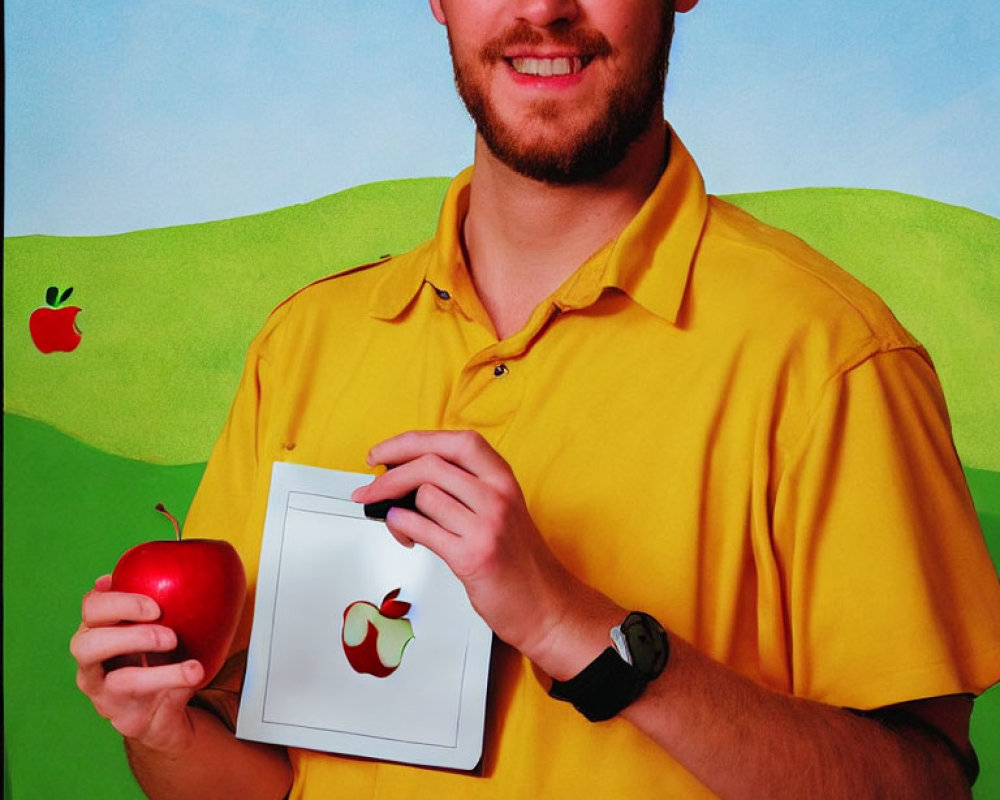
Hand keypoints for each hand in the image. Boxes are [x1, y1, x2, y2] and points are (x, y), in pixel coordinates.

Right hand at [70, 575, 204, 753]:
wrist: (167, 713)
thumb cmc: (161, 660)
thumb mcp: (162, 627)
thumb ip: (158, 601)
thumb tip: (170, 566)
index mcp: (100, 632)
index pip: (92, 608)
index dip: (118, 600)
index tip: (153, 601)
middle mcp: (92, 664)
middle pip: (86, 642)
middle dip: (125, 627)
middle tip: (162, 622)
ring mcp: (104, 693)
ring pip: (114, 678)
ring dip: (147, 656)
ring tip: (177, 644)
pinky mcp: (124, 717)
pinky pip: (143, 699)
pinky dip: (171, 680)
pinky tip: (194, 671)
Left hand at [351, 430, 621, 676]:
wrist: (545, 604)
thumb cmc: (518, 559)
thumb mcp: (501, 509)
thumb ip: (464, 487)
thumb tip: (406, 475)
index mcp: (503, 478)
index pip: (455, 441)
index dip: (412, 441)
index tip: (383, 452)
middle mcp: (498, 496)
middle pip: (430, 465)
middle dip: (388, 475)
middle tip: (369, 488)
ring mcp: (487, 525)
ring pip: (423, 496)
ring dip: (395, 509)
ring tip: (399, 525)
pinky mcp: (473, 556)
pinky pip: (422, 528)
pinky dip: (402, 527)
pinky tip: (404, 534)